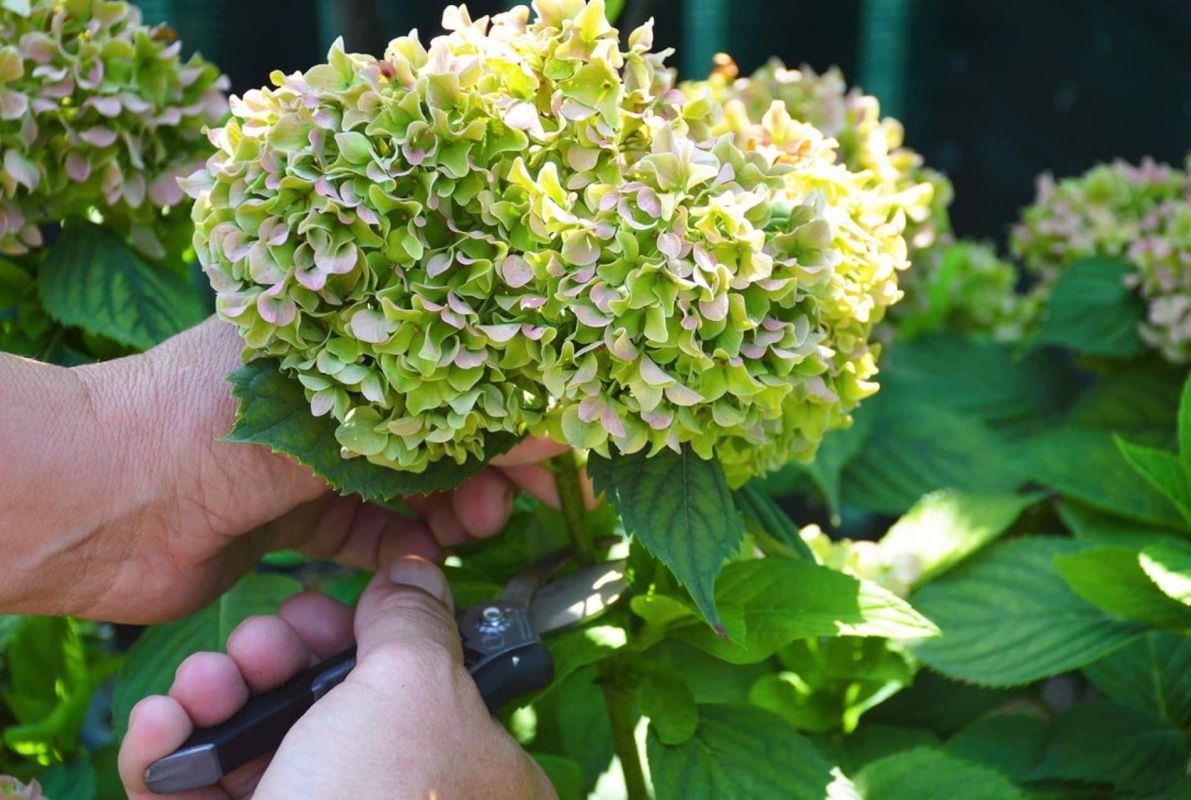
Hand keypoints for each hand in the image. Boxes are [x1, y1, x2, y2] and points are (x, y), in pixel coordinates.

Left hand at [0, 317, 587, 621]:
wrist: (97, 503)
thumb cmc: (209, 420)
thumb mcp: (338, 410)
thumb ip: (445, 424)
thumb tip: (550, 426)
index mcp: (332, 335)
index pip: (445, 358)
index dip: (504, 394)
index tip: (553, 431)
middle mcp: (327, 393)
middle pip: (435, 425)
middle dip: (488, 459)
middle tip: (527, 490)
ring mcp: (310, 460)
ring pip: (409, 484)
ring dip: (454, 505)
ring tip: (482, 522)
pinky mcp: (294, 521)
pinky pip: (369, 534)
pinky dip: (405, 546)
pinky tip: (432, 551)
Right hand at [119, 557, 554, 798]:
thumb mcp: (415, 688)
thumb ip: (413, 620)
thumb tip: (415, 571)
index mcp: (466, 765)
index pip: (416, 678)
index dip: (363, 634)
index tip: (322, 610)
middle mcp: (395, 797)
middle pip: (327, 704)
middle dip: (277, 656)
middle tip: (258, 643)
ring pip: (257, 743)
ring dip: (216, 694)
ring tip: (201, 684)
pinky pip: (198, 793)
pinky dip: (170, 755)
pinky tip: (160, 725)